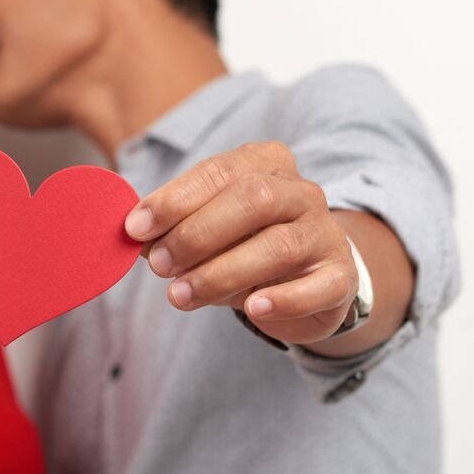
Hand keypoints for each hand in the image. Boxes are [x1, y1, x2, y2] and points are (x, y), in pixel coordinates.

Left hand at [123, 141, 357, 345]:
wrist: (309, 280)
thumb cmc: (245, 245)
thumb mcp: (206, 228)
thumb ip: (172, 228)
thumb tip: (131, 235)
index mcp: (265, 164)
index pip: (218, 172)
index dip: (174, 199)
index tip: (135, 227)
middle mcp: (301, 192)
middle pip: (252, 200)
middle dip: (197, 234)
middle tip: (159, 265)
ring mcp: (326, 233)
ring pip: (278, 246)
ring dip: (220, 273)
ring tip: (179, 296)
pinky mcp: (341, 278)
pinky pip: (316, 287)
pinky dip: (282, 299)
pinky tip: (252, 309)